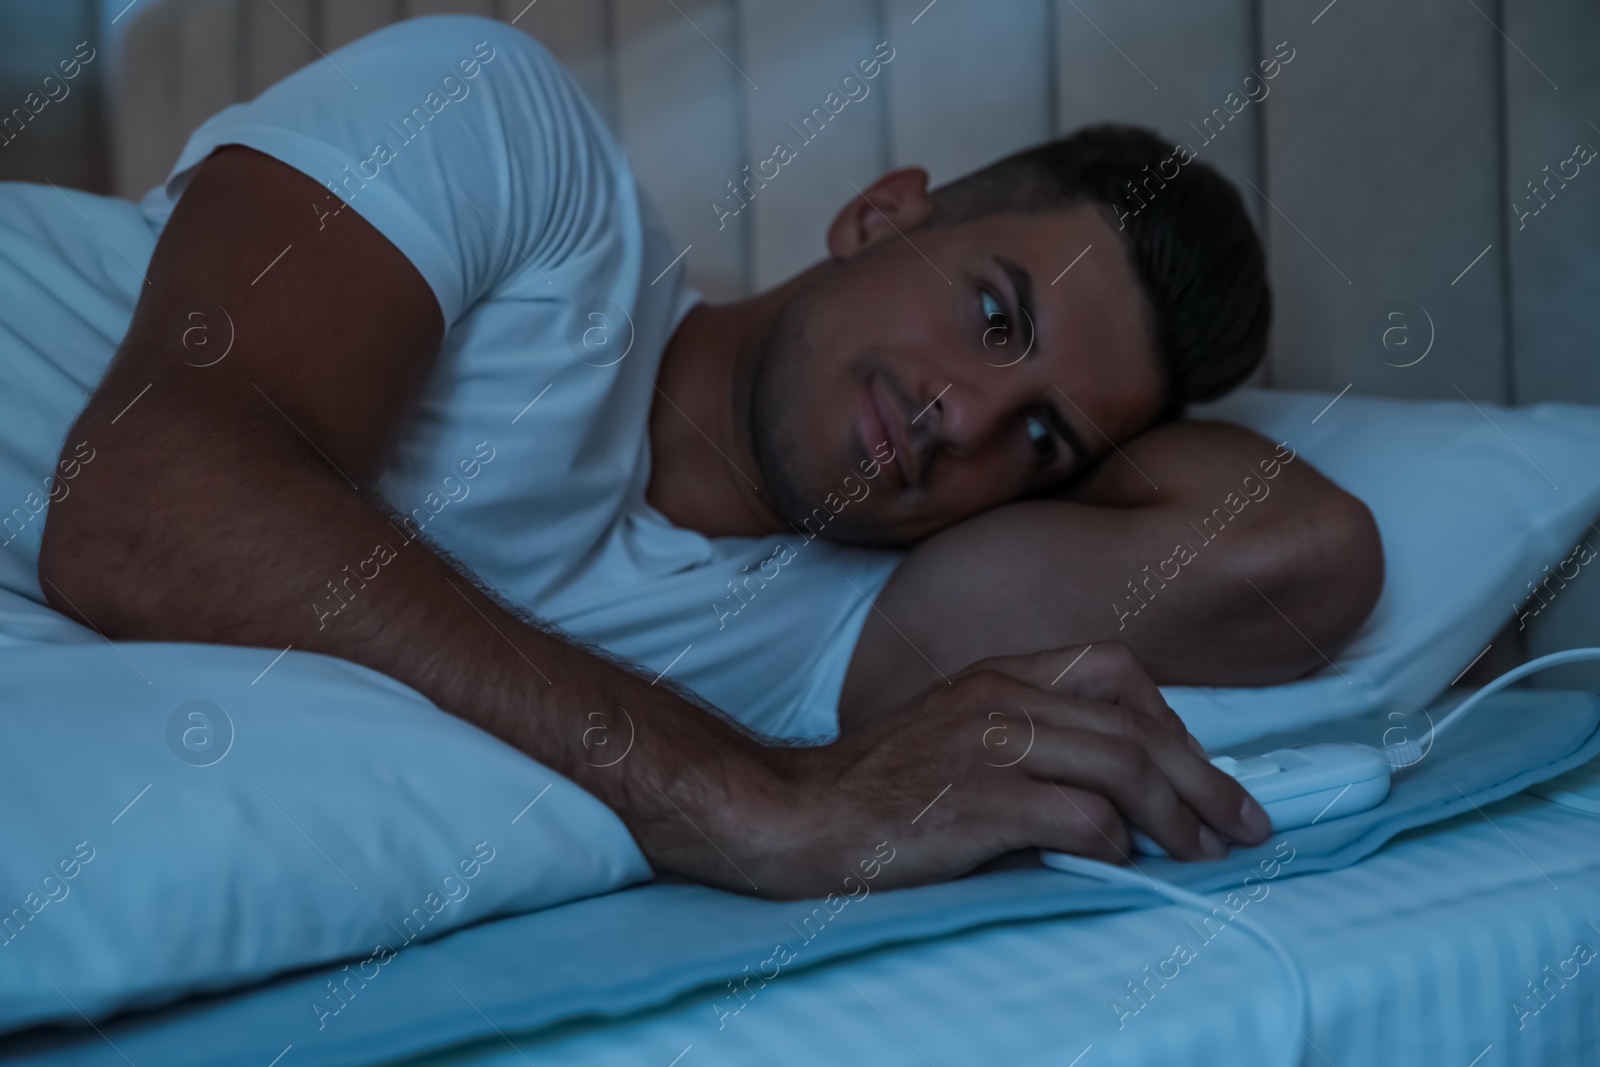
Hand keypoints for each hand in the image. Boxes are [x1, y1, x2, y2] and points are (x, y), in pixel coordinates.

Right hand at [755, 642, 1272, 897]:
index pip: (1117, 670)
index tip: (1203, 773)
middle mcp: (1001, 696)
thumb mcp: (957, 733)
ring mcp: (990, 745)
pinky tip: (1120, 865)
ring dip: (1177, 815)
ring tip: (1204, 854)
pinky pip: (1079, 818)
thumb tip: (1117, 793)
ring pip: (1121, 765)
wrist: (797, 814)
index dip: (1174, 722)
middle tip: (1244, 824)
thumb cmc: (878, 787)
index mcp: (999, 673)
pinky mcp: (979, 801)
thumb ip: (1029, 740)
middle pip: (1136, 723)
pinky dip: (1115, 845)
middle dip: (1204, 776)